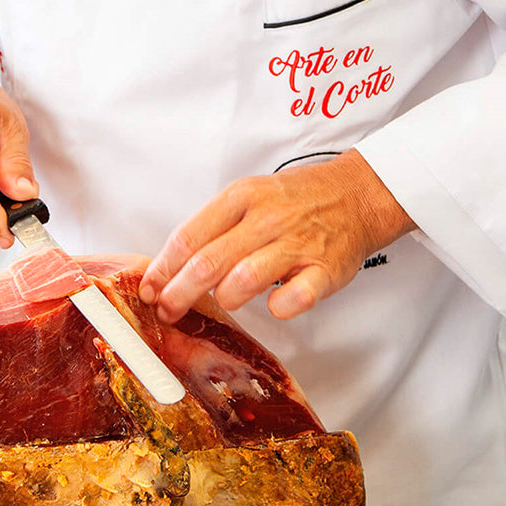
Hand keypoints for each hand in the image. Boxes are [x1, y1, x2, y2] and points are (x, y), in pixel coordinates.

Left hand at [138, 150, 414, 322]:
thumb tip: (174, 265)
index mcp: (240, 198)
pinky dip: (277, 308)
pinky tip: (273, 306)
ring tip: (223, 302)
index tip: (150, 288)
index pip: (190, 236)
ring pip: (244, 279)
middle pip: (208, 262)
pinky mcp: (325, 270)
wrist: (355, 194)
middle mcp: (265, 218)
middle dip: (179, 293)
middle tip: (166, 311)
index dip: (164, 267)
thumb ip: (215, 227)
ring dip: (225, 299)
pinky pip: (294, 298)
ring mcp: (296, 244)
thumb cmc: (295, 199)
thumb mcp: (249, 196)